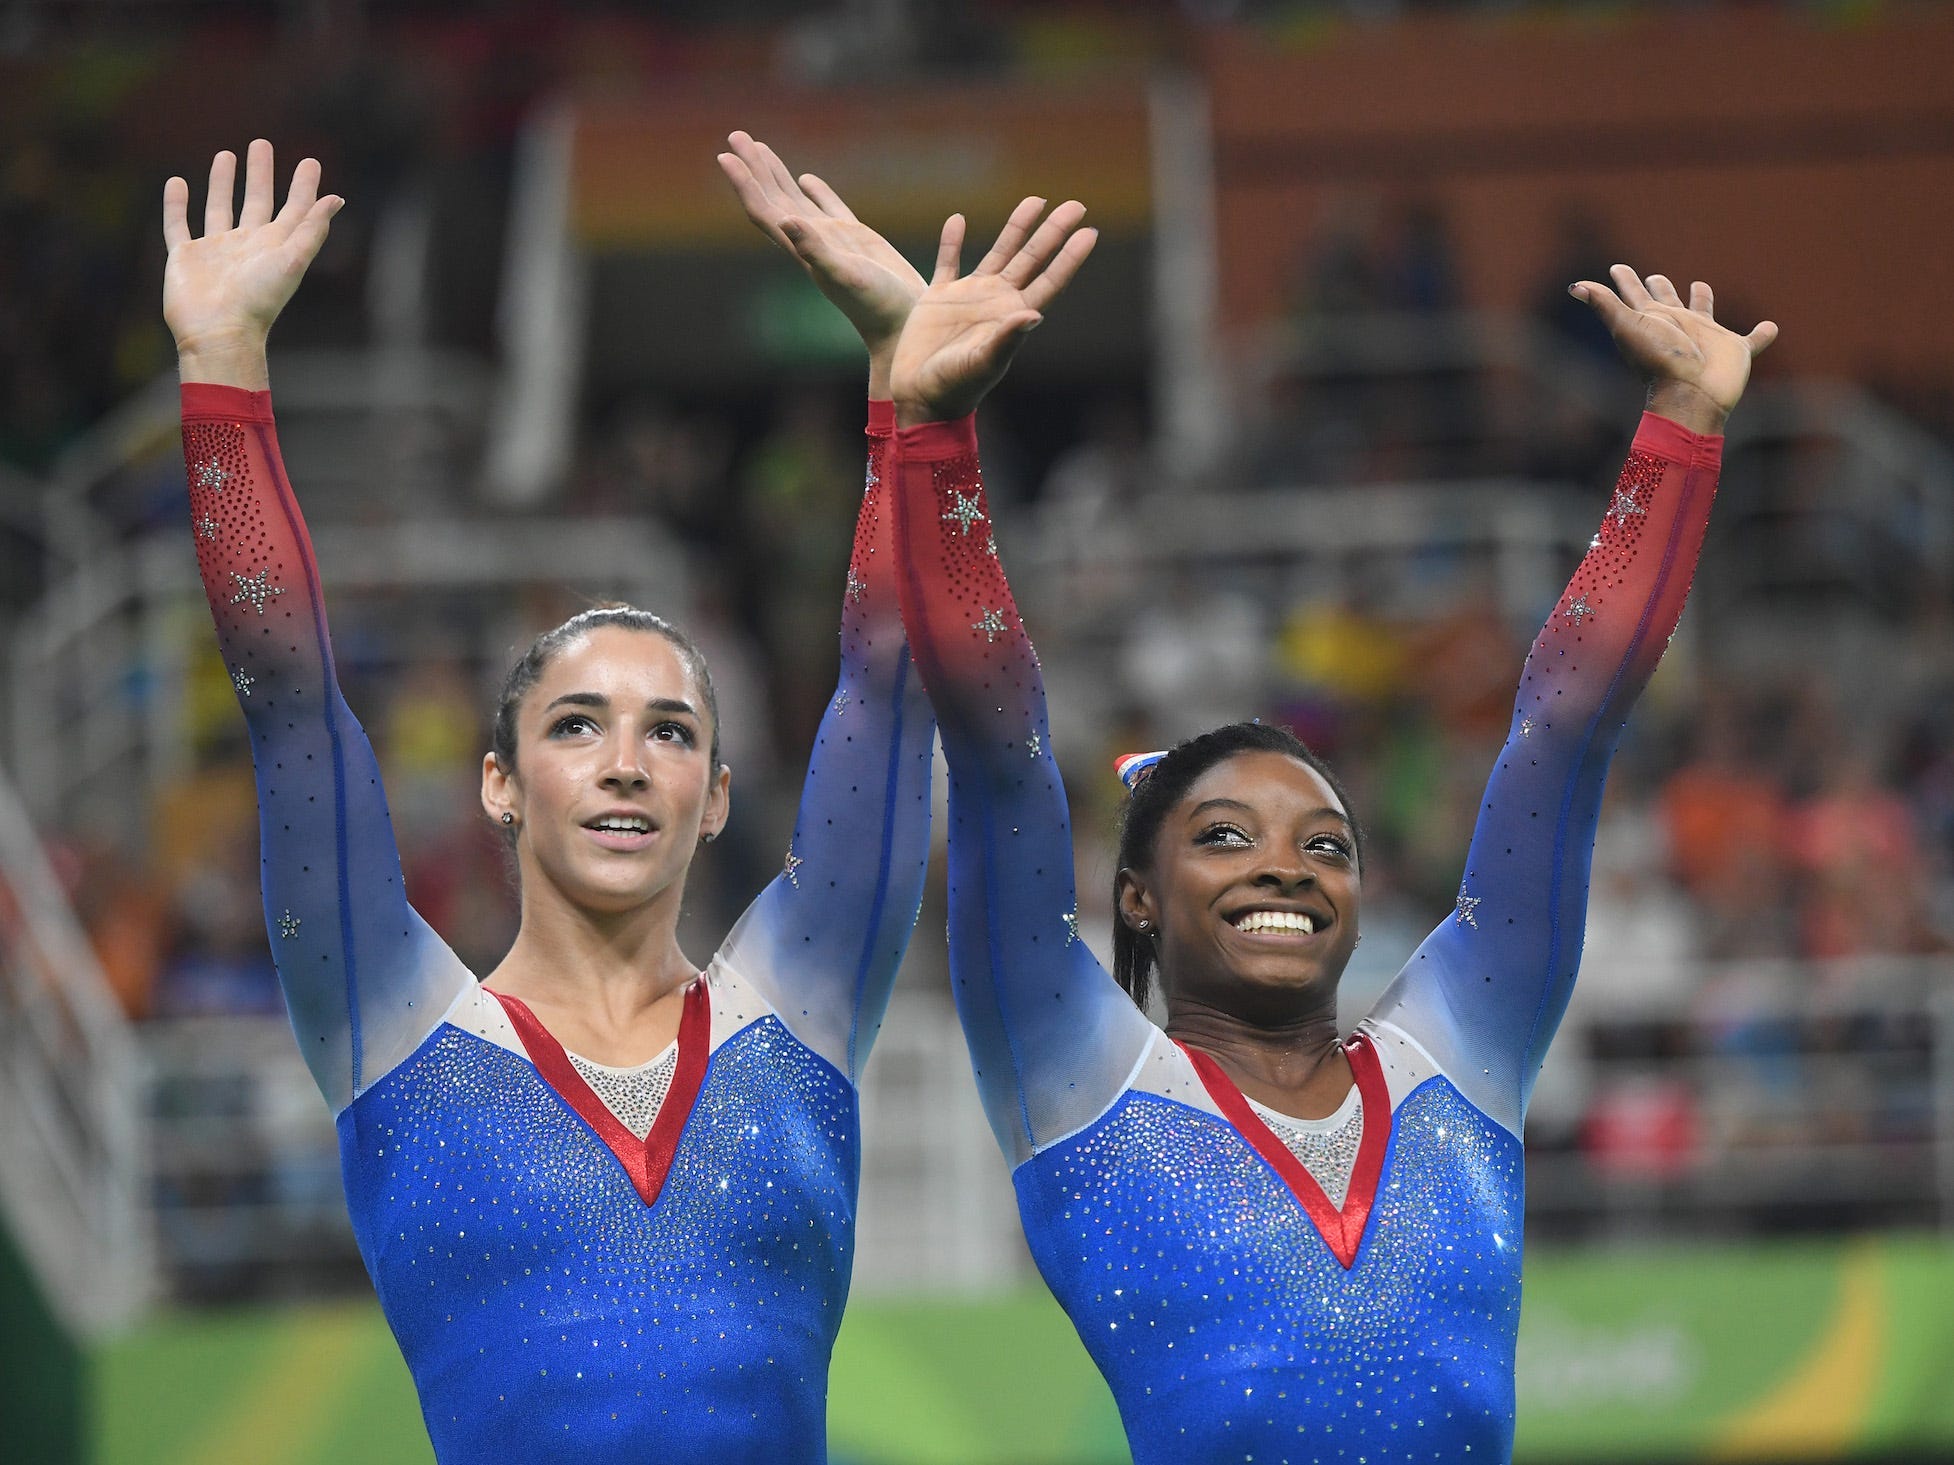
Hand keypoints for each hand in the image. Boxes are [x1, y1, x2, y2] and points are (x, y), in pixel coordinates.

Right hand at [163, 140, 342, 386]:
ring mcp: (215, 250)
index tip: (310, 161)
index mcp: (275, 247)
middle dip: (261, 174)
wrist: (218, 331)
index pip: (294, 209)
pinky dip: (176, 205)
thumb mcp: (291, 260)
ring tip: (226, 155)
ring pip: (219, 208)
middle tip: (261, 144)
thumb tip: (336, 199)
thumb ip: (311, 229)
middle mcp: (247, 246)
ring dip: (223, 183)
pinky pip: (178, 225)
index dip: (303, 187)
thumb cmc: (258, 300)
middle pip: (257, 201)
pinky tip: (177, 182)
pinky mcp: (185, 257)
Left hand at [717, 131, 924, 372]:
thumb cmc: (877, 308)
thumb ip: (815, 250)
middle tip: (736, 134)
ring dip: (777, 174)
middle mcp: (812, 243)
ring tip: (760, 148)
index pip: (765, 211)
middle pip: (773, 199)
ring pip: (797, 200)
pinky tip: (806, 179)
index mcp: (803, 250)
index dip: (744, 183)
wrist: (904, 328)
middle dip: (754, 168)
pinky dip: (816, 191)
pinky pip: (830, 208)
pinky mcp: (858, 241)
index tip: (725, 154)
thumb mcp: (846, 276)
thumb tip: (787, 221)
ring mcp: (834, 241)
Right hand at [889, 198, 1097, 426]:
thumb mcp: (983, 363)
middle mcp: (997, 302)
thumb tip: (1034, 315)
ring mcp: (970, 297)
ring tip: (1035, 200)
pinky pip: (948, 262)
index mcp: (1013, 316)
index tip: (1090, 232)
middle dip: (1053, 232)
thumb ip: (1007, 339)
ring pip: (1000, 252)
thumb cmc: (955, 386)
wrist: (919, 396)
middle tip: (1076, 205)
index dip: (1070, 257)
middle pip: (1032, 258)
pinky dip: (952, 241)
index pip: (1049, 280)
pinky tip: (957, 220)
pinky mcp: (939, 298)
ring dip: (1017, 227)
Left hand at [1572, 265, 1777, 433]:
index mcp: (1653, 321)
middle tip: (1654, 276)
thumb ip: (1605, 304)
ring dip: (1703, 301)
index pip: (1635, 295)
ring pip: (1704, 313)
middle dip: (1660, 287)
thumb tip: (1574, 286)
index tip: (1615, 268)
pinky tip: (1771, 327)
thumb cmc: (1658, 361)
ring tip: (1700, 286)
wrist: (1691, 395)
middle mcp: (1677, 327)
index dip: (1624, 281)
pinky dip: (1762, 335)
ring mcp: (1706, 339)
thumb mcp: (1628, 327)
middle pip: (1666, 301)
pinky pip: (1752, 341)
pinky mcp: (1735, 351)